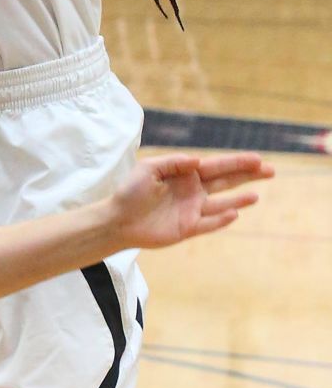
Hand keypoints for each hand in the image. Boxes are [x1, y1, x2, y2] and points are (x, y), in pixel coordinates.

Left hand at [107, 151, 273, 251]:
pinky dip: (221, 219)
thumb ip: (174, 163)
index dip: (238, 162)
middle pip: (227, 182)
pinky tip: (234, 214)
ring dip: (239, 200)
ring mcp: (192, 211)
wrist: (117, 219)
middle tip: (270, 170)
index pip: (217, 166)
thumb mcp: (149, 169)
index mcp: (187, 174)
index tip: (257, 158)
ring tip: (257, 195)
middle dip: (248, 176)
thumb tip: (198, 160)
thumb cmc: (130, 191)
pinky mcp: (187, 229)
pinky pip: (208, 224)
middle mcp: (194, 192)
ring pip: (222, 204)